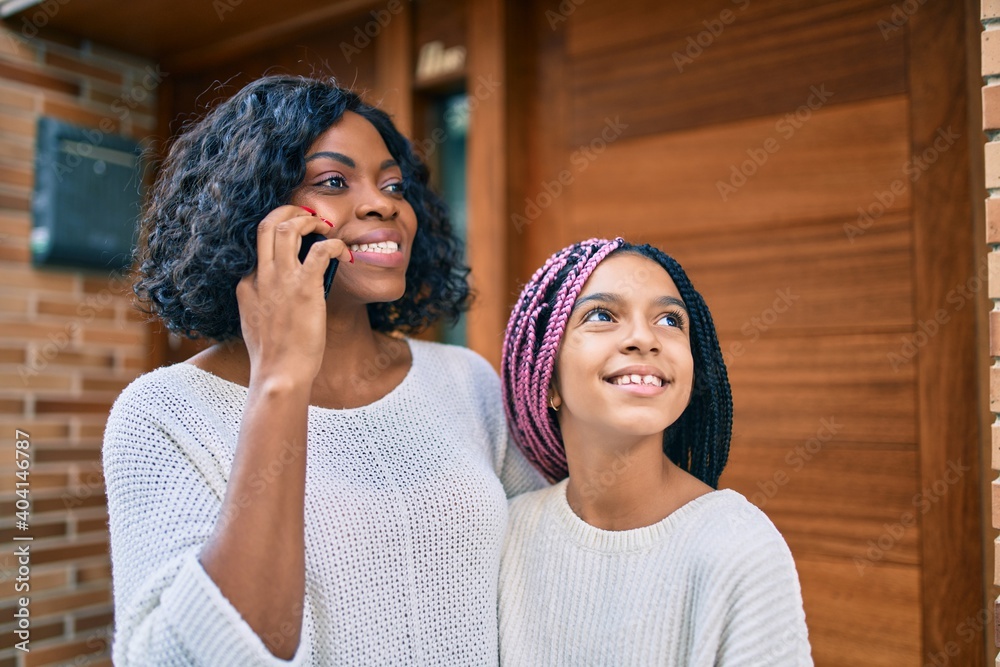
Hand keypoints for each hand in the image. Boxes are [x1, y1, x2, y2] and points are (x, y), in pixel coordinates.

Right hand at [236, 206, 350, 384]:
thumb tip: (283, 295)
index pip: (259, 248)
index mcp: (247, 285)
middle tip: (308, 216)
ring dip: (309, 220)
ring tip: (325, 226)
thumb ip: (265, 304)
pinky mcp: (304, 288)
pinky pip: (321, 250)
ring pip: (288, 228)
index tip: (299, 238)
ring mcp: (281, 280)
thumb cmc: (275, 357)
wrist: (280, 374)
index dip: (280, 237)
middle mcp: (261, 277)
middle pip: (267, 225)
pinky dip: (335, 245)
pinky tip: (344, 252)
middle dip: (288, 211)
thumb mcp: (258, 324)